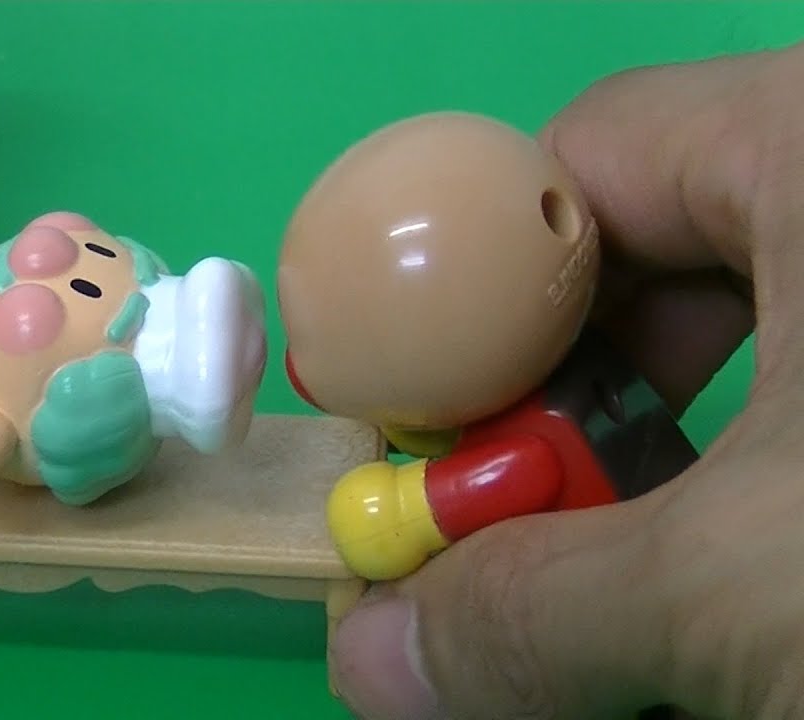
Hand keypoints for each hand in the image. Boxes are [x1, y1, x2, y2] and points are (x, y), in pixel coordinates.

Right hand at [331, 45, 803, 718]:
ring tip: (654, 551)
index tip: (443, 421)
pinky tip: (760, 546)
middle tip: (535, 502)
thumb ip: (531, 612)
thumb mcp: (743, 589)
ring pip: (765, 311)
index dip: (475, 290)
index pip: (583, 155)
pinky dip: (772, 453)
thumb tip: (369, 659)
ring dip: (674, 439)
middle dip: (574, 383)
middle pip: (666, 239)